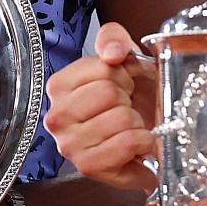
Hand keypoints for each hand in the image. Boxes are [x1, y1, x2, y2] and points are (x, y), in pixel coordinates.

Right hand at [43, 21, 159, 190]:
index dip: (123, 74)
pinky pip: (128, 142)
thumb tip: (112, 52)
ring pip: (121, 118)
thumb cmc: (133, 96)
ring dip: (137, 122)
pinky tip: (136, 145)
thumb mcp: (124, 56)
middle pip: (109, 93)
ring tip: (129, 127)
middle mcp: (56, 117)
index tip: (122, 84)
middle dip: (129, 98)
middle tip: (126, 107)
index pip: (103, 68)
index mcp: (59, 86)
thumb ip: (113, 38)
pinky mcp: (89, 167)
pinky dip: (144, 141)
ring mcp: (70, 145)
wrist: (149, 132)